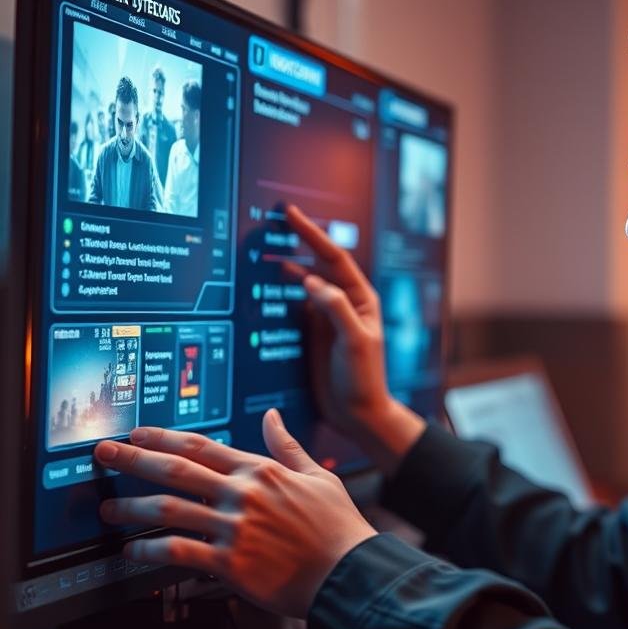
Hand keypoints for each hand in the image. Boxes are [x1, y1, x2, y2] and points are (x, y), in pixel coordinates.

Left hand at [94, 409, 375, 618]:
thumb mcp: (316, 475)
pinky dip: (149, 551)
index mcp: (261, 470)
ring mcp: (235, 528)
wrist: (349, 571)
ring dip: (133, 508)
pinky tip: (132, 551)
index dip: (164, 437)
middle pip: (177, 469)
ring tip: (108, 510)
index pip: (202, 445)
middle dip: (134, 459)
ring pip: (170, 509)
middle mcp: (243, 494)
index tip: (138, 434)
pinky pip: (178, 552)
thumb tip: (271, 416)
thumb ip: (286, 445)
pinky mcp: (231, 563)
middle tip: (105, 453)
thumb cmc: (337, 525)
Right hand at [284, 204, 424, 471]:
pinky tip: (262, 287)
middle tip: (272, 222)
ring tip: (261, 249)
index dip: (312, 234)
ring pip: (302, 283)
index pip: (334, 257)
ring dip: (284, 267)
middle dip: (297, 242)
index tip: (291, 214)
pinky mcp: (311, 334)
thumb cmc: (364, 379)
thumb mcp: (355, 341)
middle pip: (316, 264)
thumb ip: (336, 309)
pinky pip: (292, 307)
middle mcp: (343, 303)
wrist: (358, 415)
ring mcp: (326, 318)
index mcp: (360, 298)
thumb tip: (312, 281)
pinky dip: (278, 294)